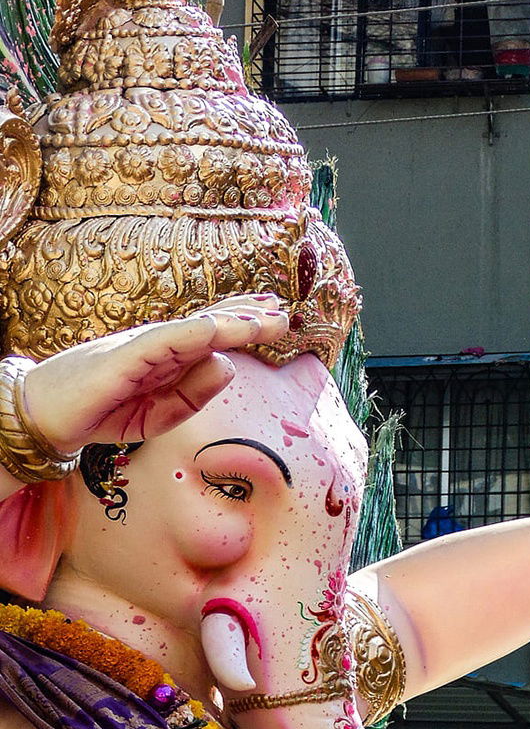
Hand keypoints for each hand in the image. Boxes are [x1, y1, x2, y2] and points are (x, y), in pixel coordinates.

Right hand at [21, 293, 287, 454]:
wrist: (47, 416)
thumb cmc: (98, 412)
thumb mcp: (156, 417)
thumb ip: (192, 396)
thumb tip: (229, 367)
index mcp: (165, 357)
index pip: (209, 334)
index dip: (242, 323)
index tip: (275, 317)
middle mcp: (156, 344)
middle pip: (207, 324)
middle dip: (246, 317)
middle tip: (283, 311)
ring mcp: (139, 347)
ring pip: (192, 330)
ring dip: (229, 322)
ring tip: (264, 318)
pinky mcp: (122, 358)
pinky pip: (161, 343)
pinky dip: (188, 335)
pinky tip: (214, 330)